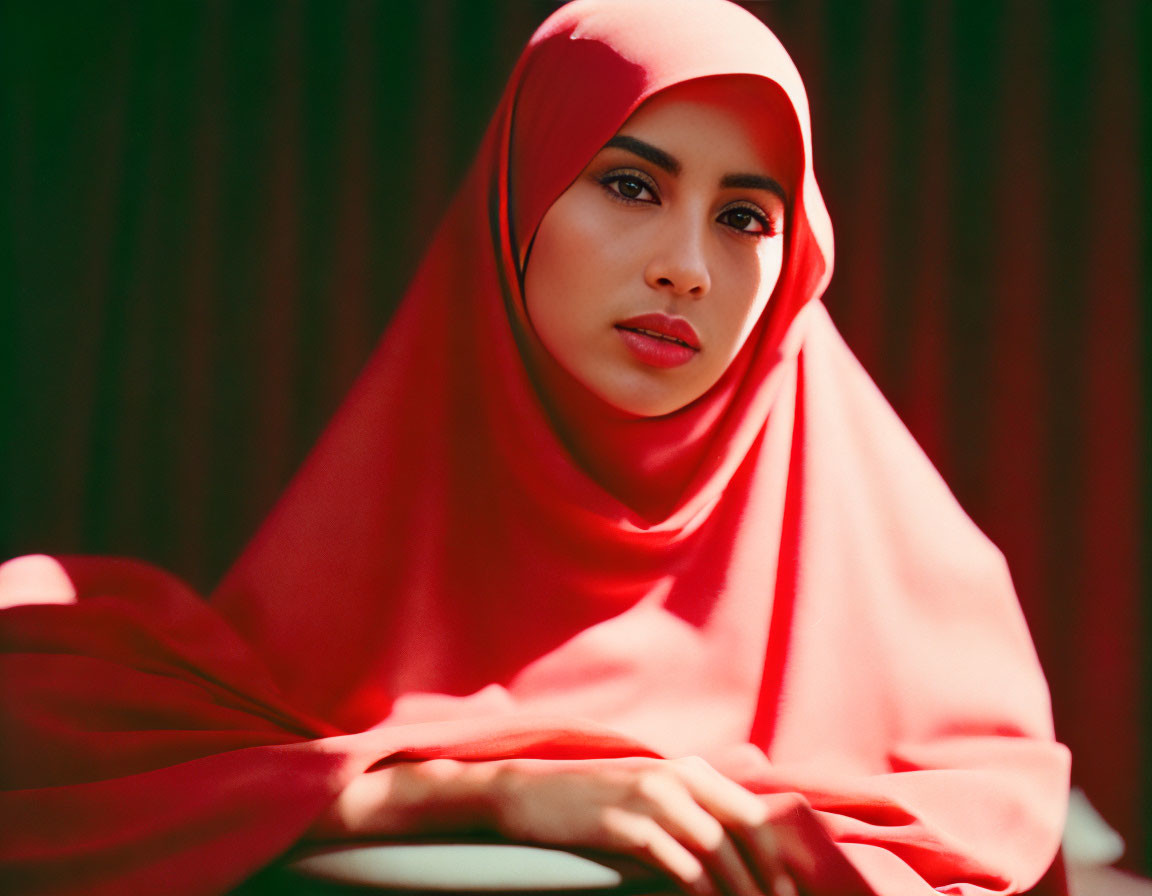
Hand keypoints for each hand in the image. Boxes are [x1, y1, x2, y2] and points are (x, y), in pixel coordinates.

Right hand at [310, 755, 796, 895]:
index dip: (777, 855)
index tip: (789, 891)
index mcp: (687, 768)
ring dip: (739, 890)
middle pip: (745, 829)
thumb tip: (731, 842)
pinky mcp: (626, 825)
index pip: (752, 811)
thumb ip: (687, 805)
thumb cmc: (588, 801)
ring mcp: (651, 798)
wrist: (525, 794)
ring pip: (717, 849)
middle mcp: (676, 776)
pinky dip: (700, 891)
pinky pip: (678, 863)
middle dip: (768, 876)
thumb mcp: (644, 791)